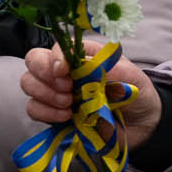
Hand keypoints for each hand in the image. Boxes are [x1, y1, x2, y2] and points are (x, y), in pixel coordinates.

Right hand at [21, 43, 161, 145]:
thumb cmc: (137, 93)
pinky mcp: (53, 114)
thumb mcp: (131, 76)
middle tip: (66, 88)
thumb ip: (108, 67)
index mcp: (83, 55)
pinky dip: (45, 112)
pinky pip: (33, 108)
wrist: (142, 125)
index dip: (55, 58)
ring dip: (45, 93)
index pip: (57, 47)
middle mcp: (66, 71)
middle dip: (44, 73)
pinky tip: (66, 117)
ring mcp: (56, 92)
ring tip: (69, 104)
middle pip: (33, 60)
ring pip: (28, 83)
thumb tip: (82, 64)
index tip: (64, 72)